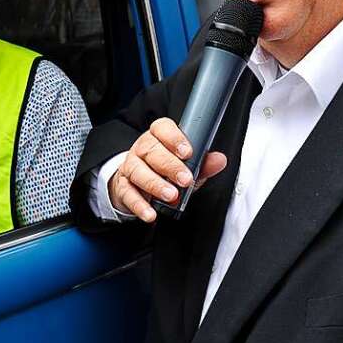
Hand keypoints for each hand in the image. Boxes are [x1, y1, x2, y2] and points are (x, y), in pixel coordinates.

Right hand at [108, 117, 226, 222]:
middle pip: (150, 151)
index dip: (174, 138)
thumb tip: (219, 160)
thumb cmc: (164, 171)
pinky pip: (128, 194)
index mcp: (157, 138)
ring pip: (137, 171)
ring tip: (172, 196)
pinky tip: (151, 213)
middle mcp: (141, 150)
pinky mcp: (122, 186)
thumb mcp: (186, 166)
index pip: (162, 129)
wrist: (136, 184)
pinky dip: (140, 205)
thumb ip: (202, 163)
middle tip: (185, 179)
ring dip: (155, 184)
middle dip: (169, 165)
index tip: (187, 152)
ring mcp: (130, 167)